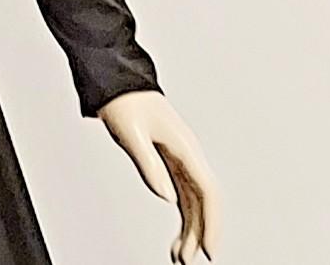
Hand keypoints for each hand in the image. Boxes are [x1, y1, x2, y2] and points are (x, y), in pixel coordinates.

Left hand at [96, 89, 222, 262]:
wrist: (117, 82)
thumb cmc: (123, 102)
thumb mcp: (130, 133)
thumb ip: (148, 164)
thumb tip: (167, 198)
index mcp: (185, 146)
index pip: (208, 191)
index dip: (212, 223)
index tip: (209, 250)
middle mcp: (187, 154)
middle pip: (203, 201)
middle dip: (199, 233)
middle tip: (188, 261)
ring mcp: (180, 158)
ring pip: (194, 201)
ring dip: (190, 229)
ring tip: (180, 256)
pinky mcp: (169, 160)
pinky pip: (182, 194)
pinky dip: (181, 216)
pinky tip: (175, 236)